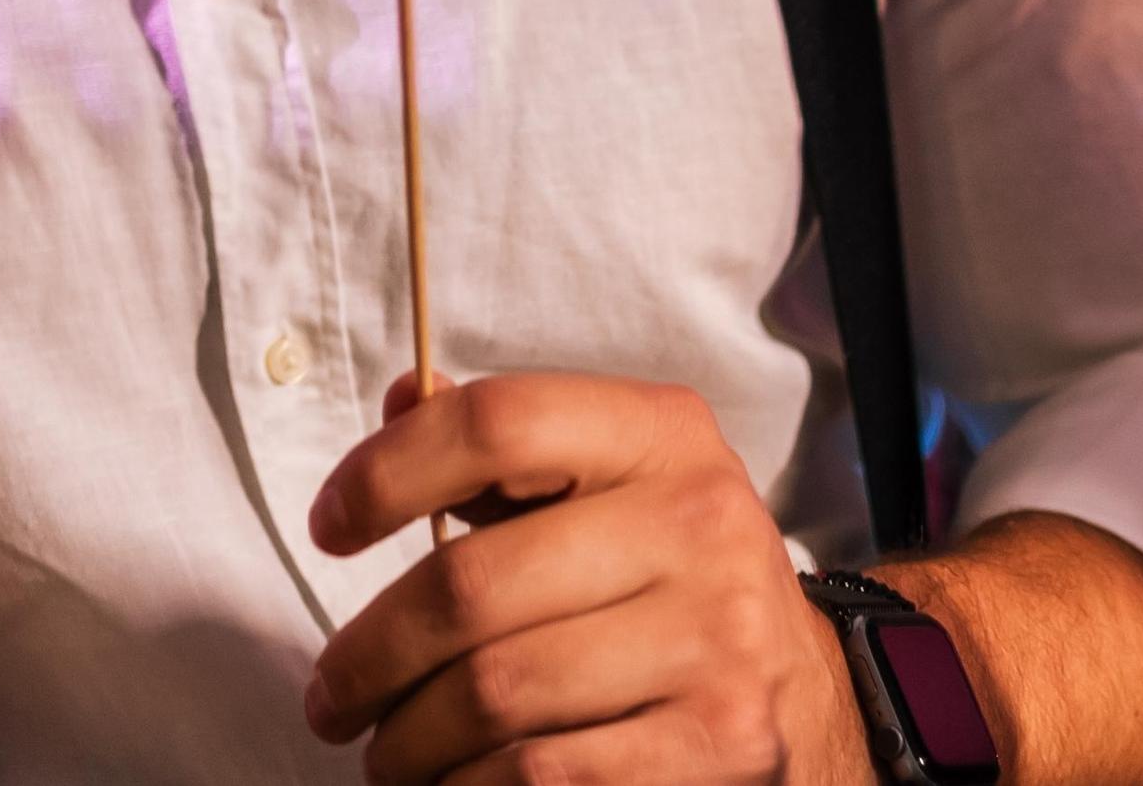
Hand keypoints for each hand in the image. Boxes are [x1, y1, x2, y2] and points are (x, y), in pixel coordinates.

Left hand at [305, 371, 872, 785]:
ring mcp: (717, 637)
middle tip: (332, 695)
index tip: (329, 528)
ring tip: (388, 752)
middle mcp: (700, 522)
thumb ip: (507, 449)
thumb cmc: (669, 580)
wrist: (812, 691)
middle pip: (472, 586)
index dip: (387, 471)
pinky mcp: (720, 741)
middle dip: (370, 656)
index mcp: (662, 434)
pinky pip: (542, 773)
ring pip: (494, 693)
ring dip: (410, 740)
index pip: (499, 423)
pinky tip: (452, 785)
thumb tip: (405, 395)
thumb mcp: (609, 485)